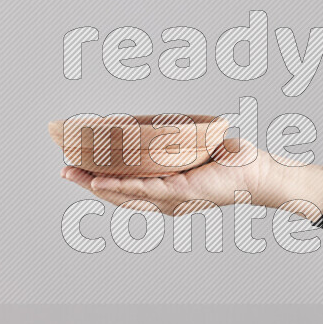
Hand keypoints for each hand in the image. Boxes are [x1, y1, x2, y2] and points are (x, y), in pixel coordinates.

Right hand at [61, 141, 322, 221]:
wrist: (258, 172)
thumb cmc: (233, 162)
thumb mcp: (196, 150)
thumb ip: (175, 142)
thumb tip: (159, 122)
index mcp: (166, 192)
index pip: (127, 189)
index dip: (100, 180)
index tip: (77, 169)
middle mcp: (165, 200)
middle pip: (119, 194)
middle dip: (88, 183)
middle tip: (63, 169)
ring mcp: (172, 199)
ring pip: (125, 193)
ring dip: (96, 184)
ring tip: (72, 173)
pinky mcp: (181, 193)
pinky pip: (145, 189)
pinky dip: (121, 186)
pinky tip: (101, 182)